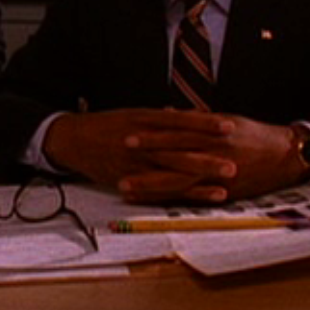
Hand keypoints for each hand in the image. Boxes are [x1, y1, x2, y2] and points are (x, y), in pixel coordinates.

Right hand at [44, 109, 236, 201]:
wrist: (72, 140)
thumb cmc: (106, 125)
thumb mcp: (135, 114)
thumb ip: (162, 117)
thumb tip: (187, 113)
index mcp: (145, 119)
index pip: (181, 121)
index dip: (205, 124)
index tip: (229, 126)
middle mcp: (144, 141)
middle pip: (181, 148)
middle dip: (209, 154)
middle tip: (236, 158)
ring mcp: (138, 163)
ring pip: (174, 171)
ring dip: (202, 176)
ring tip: (227, 178)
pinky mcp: (133, 180)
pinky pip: (164, 189)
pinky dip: (187, 194)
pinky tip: (208, 195)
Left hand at [122, 114, 307, 202]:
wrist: (285, 157)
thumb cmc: (254, 136)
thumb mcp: (225, 120)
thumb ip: (195, 118)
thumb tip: (168, 112)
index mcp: (213, 133)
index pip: (177, 133)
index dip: (152, 135)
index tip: (128, 135)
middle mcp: (213, 154)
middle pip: (173, 156)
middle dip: (145, 158)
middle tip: (118, 159)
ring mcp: (217, 176)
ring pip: (177, 180)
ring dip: (149, 184)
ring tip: (124, 185)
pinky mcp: (222, 193)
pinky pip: (190, 198)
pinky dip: (168, 199)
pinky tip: (149, 201)